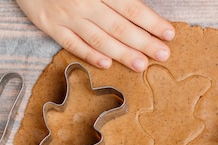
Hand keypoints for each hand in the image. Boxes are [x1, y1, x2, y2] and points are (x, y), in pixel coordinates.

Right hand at [16, 0, 174, 71]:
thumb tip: (136, 4)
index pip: (131, 7)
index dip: (151, 22)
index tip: (168, 33)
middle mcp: (83, 2)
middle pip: (119, 26)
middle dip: (144, 42)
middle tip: (163, 55)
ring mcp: (65, 16)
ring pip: (98, 38)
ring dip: (122, 53)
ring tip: (141, 65)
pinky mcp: (48, 25)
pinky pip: (71, 44)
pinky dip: (89, 54)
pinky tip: (106, 64)